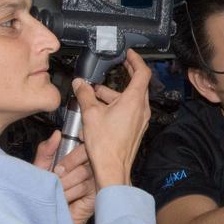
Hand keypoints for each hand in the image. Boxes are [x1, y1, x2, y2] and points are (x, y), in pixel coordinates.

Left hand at [34, 131, 94, 223]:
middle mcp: (89, 166)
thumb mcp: (41, 168)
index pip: (81, 144)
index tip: (57, 167)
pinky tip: (64, 199)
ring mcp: (95, 180)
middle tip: (56, 176)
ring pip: (82, 172)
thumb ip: (46, 150)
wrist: (52, 217)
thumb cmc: (47, 193)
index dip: (70, 155)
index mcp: (77, 157)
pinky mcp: (96, 194)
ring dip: (65, 183)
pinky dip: (71, 193)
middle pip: (85, 154)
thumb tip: (56, 134)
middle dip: (67, 165)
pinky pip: (84, 187)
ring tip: (58, 191)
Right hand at [74, 49, 151, 189]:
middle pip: (137, 84)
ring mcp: (140, 120)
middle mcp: (141, 109)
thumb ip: (85, 94)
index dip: (136, 60)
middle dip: (125, 74)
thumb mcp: (90, 113)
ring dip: (114, 92)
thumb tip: (80, 84)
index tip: (129, 54)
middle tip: (117, 65)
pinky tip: (100, 108)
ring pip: (130, 98)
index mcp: (134, 101)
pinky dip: (116, 104)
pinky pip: (128, 110)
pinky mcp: (135, 129)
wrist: (112, 169)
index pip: (142, 72)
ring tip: (95, 92)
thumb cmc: (106, 145)